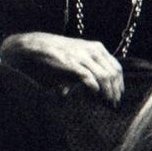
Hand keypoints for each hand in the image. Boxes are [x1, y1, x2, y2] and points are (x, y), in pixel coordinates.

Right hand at [0, 31, 125, 104]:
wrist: (32, 47)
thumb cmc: (52, 55)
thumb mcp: (74, 58)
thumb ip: (85, 69)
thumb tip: (93, 86)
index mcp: (95, 48)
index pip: (116, 66)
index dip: (119, 82)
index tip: (118, 95)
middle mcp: (92, 50)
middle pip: (113, 72)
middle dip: (115, 90)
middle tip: (114, 103)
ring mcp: (82, 56)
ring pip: (104, 76)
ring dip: (107, 91)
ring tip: (106, 102)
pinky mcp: (71, 64)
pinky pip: (89, 77)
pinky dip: (94, 88)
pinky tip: (94, 95)